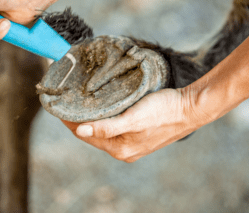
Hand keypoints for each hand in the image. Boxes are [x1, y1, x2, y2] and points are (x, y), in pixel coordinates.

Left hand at [62, 88, 211, 162]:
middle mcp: (124, 149)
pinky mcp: (138, 134)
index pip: (84, 135)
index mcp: (120, 148)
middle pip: (92, 134)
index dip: (68, 120)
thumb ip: (107, 127)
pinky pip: (113, 127)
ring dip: (91, 118)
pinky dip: (104, 118)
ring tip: (79, 101)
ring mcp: (132, 143)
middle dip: (78, 119)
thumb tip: (80, 131)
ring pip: (102, 130)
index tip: (57, 104)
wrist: (191, 108)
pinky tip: (101, 107)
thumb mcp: (133, 118)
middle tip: (66, 100)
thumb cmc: (164, 111)